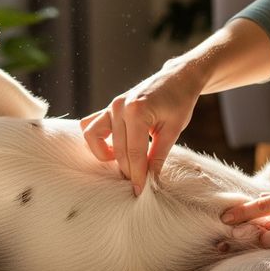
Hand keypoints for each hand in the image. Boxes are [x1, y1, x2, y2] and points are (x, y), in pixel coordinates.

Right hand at [80, 59, 203, 195]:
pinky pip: (90, 126)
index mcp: (137, 111)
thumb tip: (151, 180)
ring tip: (125, 162)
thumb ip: (159, 155)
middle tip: (140, 182)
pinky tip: (113, 149)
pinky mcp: (108, 107)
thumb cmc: (179, 102)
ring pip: (94, 138)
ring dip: (106, 155)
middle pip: (118, 150)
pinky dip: (96, 140)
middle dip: (128, 170)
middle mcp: (119, 107)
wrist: (177, 78)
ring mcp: (111, 105)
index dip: (138, 174)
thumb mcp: (173, 130)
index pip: (134, 152)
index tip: (140, 191)